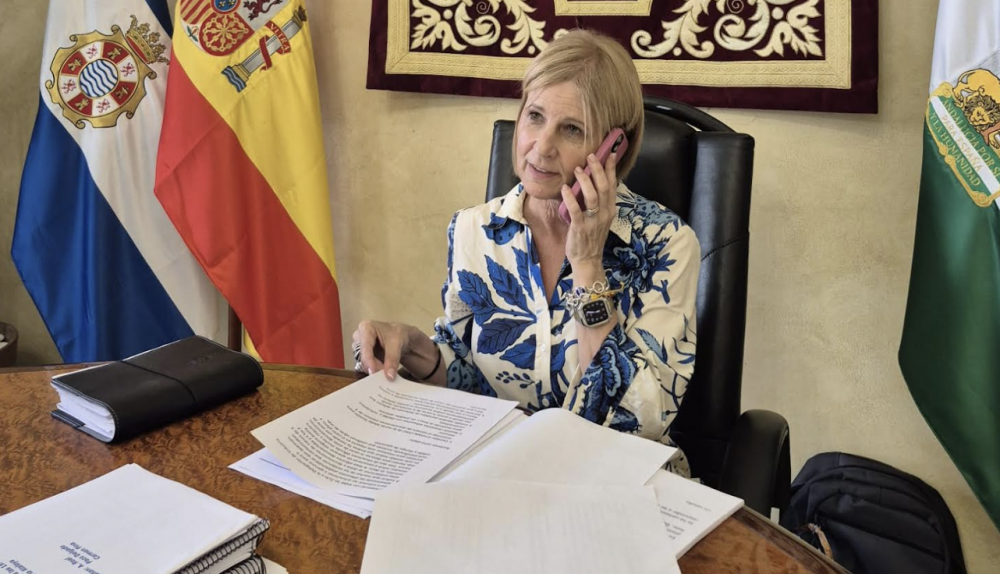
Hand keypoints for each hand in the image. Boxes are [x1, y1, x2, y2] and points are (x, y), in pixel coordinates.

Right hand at [352, 320, 417, 380]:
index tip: (373, 372)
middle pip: (362, 356)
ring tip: (386, 369)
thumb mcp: (397, 344)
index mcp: (365, 327)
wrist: (402, 336)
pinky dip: (374, 369)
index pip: (365, 347)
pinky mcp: (362, 355)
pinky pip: (365, 366)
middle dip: (374, 366)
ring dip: (374, 368)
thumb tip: (389, 376)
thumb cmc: (398, 334)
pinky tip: (383, 369)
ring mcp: (360, 346)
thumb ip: (392, 359)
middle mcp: (359, 336)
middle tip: (386, 373)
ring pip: (363, 362)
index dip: (369, 360)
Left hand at [561, 152, 616, 270]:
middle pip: (604, 187)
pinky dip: (570, 198)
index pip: (613, 186)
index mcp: (610, 210)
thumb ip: (598, 203)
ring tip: (577, 169)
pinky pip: (576, 210)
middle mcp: (604, 214)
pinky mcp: (580, 228)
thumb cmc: (591, 237)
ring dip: (584, 181)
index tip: (610, 154)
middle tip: (591, 156)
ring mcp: (592, 221)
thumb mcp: (600, 219)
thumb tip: (591, 182)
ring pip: (592, 196)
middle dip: (598, 169)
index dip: (611, 169)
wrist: (588, 260)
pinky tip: (565, 188)